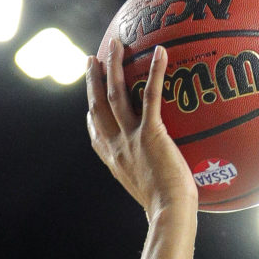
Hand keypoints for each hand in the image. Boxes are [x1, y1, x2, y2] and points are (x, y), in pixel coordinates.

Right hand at [86, 41, 197, 218]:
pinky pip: (150, 96)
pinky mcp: (150, 133)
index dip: (91, 117)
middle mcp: (117, 147)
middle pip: (98, 106)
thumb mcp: (150, 196)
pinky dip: (155, 72)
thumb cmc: (167, 211)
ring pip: (115, 94)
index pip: (96, 136)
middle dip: (92, 81)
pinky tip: (160, 52)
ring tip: (115, 45)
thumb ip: (150, 183)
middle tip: (92, 60)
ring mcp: (131, 139)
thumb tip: (164, 188)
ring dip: (113, 66)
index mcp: (115, 162)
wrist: (169, 213)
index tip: (89, 105)